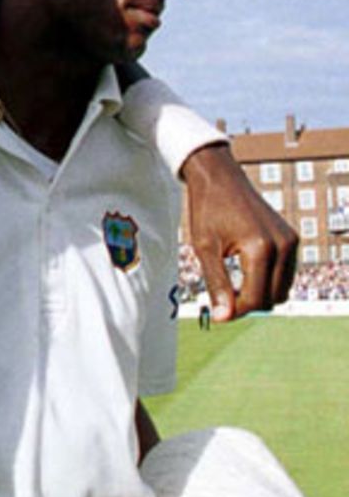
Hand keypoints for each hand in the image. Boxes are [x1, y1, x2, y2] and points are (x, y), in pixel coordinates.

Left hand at [181, 143, 297, 320]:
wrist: (219, 178)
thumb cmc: (207, 210)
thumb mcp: (205, 248)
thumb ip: (216, 284)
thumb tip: (222, 318)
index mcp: (261, 249)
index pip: (256, 298)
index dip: (235, 311)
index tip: (216, 311)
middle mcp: (283, 246)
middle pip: (273, 298)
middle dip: (248, 303)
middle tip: (222, 295)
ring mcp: (290, 242)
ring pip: (282, 289)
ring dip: (260, 293)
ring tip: (231, 283)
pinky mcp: (291, 238)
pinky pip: (285, 274)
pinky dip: (267, 280)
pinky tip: (244, 272)